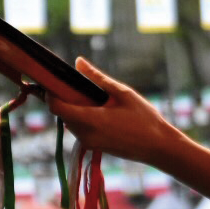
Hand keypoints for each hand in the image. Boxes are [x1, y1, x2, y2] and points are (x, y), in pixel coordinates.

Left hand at [46, 58, 185, 166]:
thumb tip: (78, 61)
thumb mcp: (124, 94)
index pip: (56, 107)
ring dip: (73, 110)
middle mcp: (86, 134)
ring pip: (69, 123)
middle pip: (61, 114)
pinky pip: (79, 130)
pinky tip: (98, 112)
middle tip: (73, 86)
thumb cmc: (145, 119)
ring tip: (90, 99)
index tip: (54, 82)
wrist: (159, 147)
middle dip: (63, 100)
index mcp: (91, 119)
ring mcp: (89, 143)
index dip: (50, 94)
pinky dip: (82, 119)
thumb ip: (98, 78)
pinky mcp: (94, 147)